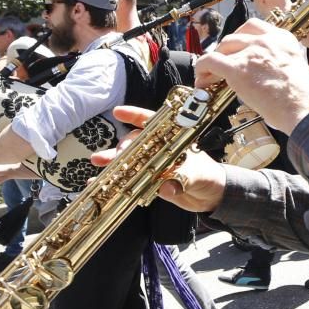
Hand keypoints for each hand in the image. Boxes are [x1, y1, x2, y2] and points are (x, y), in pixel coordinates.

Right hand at [90, 106, 227, 212]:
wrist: (211, 197)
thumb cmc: (209, 177)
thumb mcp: (198, 175)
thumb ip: (182, 179)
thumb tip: (166, 187)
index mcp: (172, 140)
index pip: (153, 123)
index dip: (135, 115)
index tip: (118, 112)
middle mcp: (160, 150)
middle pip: (137, 143)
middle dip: (122, 146)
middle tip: (115, 155)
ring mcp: (153, 165)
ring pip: (130, 160)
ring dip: (113, 161)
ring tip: (97, 161)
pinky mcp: (150, 181)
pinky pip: (130, 179)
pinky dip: (116, 181)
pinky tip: (100, 182)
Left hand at [195, 19, 308, 133]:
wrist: (304, 109)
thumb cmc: (304, 98)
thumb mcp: (295, 69)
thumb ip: (276, 64)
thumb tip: (259, 75)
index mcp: (283, 39)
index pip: (255, 27)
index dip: (240, 38)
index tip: (236, 48)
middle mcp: (266, 41)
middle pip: (234, 36)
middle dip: (225, 50)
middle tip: (221, 64)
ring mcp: (250, 52)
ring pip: (221, 48)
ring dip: (213, 61)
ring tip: (209, 76)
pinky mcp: (237, 68)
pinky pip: (210, 61)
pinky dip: (202, 68)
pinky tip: (201, 80)